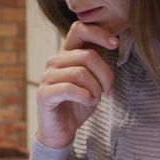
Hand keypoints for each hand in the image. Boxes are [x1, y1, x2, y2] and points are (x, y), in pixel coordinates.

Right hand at [36, 22, 116, 147]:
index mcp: (67, 53)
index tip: (115, 43)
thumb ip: (97, 62)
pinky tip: (87, 102)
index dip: (98, 33)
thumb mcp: (93, 79)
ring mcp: (47, 76)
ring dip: (95, 89)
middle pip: (87, 55)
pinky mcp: (44, 93)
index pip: (79, 29)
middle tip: (108, 91)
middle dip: (105, 75)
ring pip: (81, 73)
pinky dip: (85, 97)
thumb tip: (113, 41)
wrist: (62, 130)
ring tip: (94, 99)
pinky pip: (70, 88)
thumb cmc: (78, 103)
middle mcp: (55, 61)